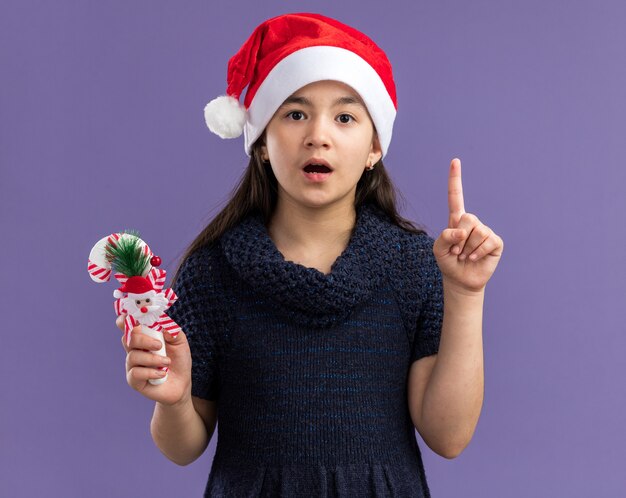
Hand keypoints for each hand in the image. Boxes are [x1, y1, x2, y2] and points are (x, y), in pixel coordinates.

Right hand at [116, 314, 191, 405]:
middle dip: (143, 340)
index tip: (134, 317)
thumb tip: (163, 326)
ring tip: (166, 362)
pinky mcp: (134, 380)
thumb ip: (172, 331)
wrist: (182, 384)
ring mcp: (132, 365)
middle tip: (159, 345)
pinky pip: (135, 373)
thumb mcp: (180, 342)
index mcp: (143, 337)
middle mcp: (134, 349)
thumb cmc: (178, 360)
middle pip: (127, 338)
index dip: (126, 319)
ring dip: (153, 359)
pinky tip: (162, 374)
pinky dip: (151, 372)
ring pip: (133, 356)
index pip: (127, 325)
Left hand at [433, 158, 503, 293]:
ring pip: (477, 232)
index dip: (455, 179)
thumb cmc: (448, 262)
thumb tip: (462, 230)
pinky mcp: (495, 242)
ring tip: (465, 256)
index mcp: (456, 220)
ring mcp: (485, 231)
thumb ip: (444, 237)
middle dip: (459, 238)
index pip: (456, 196)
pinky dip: (478, 252)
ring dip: (467, 248)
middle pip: (468, 218)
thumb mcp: (438, 250)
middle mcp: (472, 223)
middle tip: (456, 251)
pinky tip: (474, 258)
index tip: (455, 161)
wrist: (460, 280)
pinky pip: (488, 241)